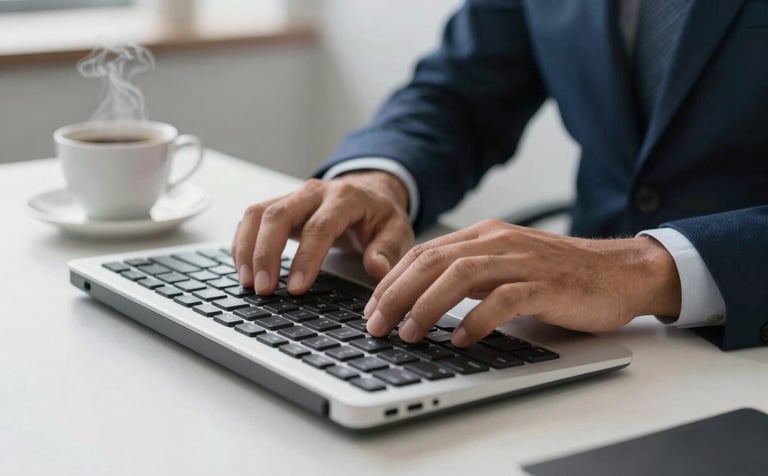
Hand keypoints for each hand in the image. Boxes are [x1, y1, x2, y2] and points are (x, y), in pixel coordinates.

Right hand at [232, 171, 413, 294]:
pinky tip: (243, 269)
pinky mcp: (278, 205)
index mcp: (344, 198)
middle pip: (279, 215)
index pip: (319, 226)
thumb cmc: (380, 216)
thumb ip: (388, 249)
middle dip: (266, 254)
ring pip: (258, 214)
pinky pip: (251, 219)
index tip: (296, 288)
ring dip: (248, 249)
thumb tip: (376, 269)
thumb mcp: (396, 230)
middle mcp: (313, 192)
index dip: (305, 258)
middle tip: (264, 289)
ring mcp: (292, 197)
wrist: (369, 193)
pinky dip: (243, 243)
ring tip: (249, 283)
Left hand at [364, 219, 680, 346]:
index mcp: (484, 235)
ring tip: (409, 333)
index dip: (392, 280)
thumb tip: (422, 300)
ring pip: (461, 275)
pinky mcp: (546, 284)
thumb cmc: (560, 274)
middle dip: (396, 294)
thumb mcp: (506, 265)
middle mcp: (498, 242)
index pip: (424, 253)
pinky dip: (478, 320)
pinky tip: (461, 339)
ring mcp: (523, 261)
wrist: (620, 272)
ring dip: (427, 306)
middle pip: (433, 261)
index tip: (371, 308)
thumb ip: (469, 275)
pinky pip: (504, 299)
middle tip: (375, 325)